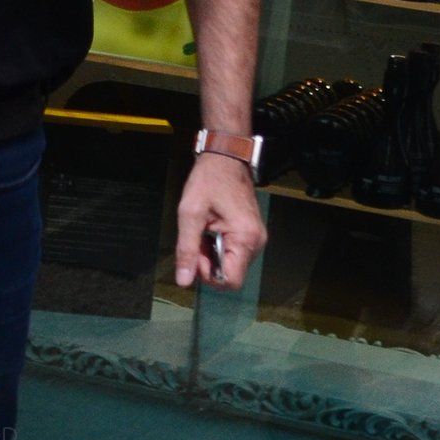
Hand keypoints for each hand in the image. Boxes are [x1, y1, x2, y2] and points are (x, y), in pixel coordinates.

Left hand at [174, 151, 266, 291]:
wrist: (225, 158)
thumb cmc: (208, 180)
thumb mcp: (190, 213)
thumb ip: (187, 249)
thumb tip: (184, 281)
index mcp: (245, 238)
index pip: (231, 281)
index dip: (209, 276)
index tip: (196, 254)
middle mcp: (256, 242)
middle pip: (231, 274)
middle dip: (208, 264)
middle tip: (195, 240)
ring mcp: (256, 238)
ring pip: (231, 265)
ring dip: (211, 256)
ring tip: (202, 232)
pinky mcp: (251, 234)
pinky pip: (234, 254)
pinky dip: (218, 248)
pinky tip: (209, 231)